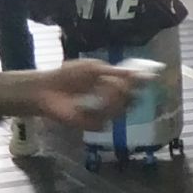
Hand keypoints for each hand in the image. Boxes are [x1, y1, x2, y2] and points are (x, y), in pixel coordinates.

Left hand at [0, 61, 139, 130]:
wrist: (46, 89)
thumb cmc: (67, 75)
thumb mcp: (94, 67)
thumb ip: (117, 72)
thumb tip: (140, 73)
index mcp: (113, 85)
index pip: (134, 87)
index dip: (140, 84)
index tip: (147, 79)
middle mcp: (111, 101)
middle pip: (131, 100)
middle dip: (126, 91)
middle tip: (115, 84)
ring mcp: (104, 113)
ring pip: (121, 110)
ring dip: (112, 99)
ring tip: (98, 92)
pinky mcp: (94, 124)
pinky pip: (106, 120)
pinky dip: (99, 111)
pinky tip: (88, 105)